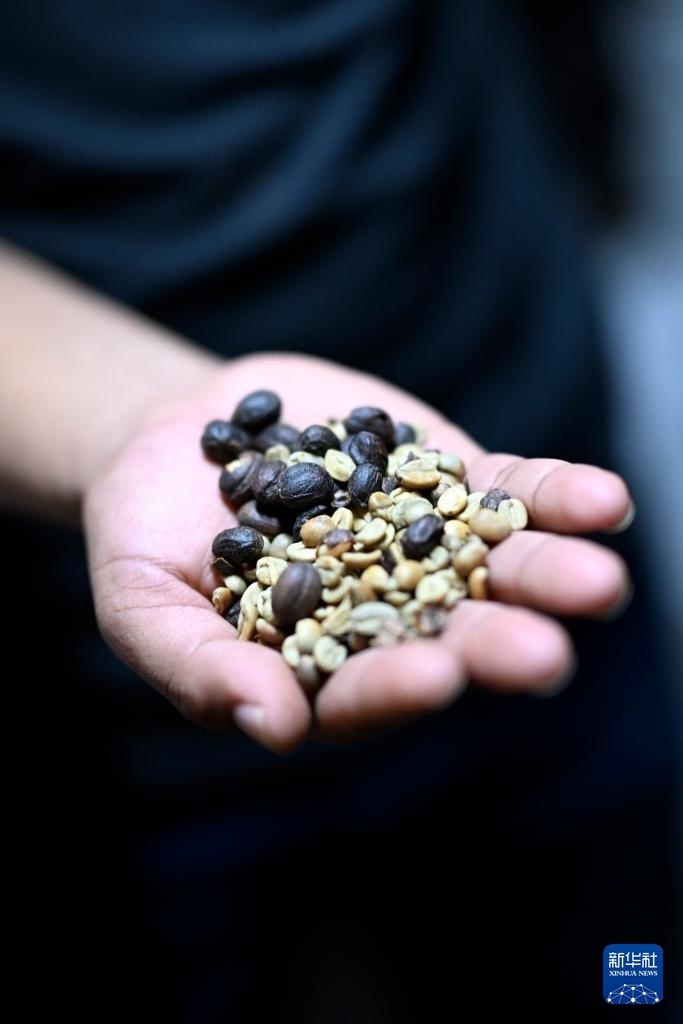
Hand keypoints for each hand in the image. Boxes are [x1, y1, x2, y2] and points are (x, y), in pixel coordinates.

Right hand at [84, 352, 632, 751]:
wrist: (178, 439)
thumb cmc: (146, 540)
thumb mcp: (142, 606)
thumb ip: (197, 670)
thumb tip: (272, 728)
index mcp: (323, 670)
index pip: (366, 693)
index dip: (396, 689)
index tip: (432, 679)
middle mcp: (390, 616)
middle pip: (452, 637)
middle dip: (499, 645)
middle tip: (544, 656)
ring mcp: (428, 545)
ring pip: (501, 569)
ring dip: (549, 575)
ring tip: (597, 580)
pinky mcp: (447, 477)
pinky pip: (510, 492)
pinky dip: (554, 497)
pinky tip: (602, 501)